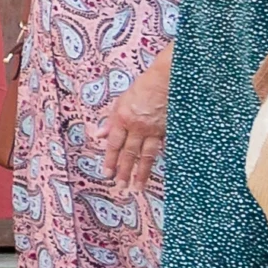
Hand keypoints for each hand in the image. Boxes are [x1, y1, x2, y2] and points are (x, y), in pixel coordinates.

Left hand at [102, 58, 168, 192]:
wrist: (165, 80)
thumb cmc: (142, 88)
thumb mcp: (121, 102)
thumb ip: (111, 121)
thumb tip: (99, 136)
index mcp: (123, 118)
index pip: (114, 144)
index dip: (110, 160)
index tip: (107, 174)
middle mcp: (138, 127)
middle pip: (129, 153)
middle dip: (124, 172)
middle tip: (120, 187)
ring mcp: (154, 130)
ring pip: (146, 156)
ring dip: (140, 173)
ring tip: (136, 187)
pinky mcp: (167, 131)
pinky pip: (161, 149)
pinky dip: (157, 160)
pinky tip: (154, 170)